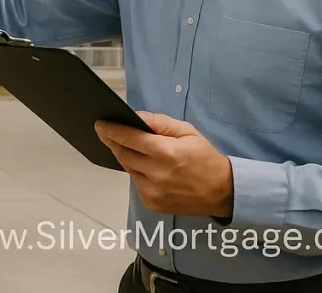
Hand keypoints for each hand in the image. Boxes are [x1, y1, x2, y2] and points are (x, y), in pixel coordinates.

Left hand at [94, 112, 233, 217]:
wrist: (222, 192)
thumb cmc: (205, 158)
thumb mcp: (187, 132)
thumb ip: (160, 123)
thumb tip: (136, 117)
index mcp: (166, 153)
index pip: (129, 138)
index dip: (112, 130)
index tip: (100, 124)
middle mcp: (156, 174)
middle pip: (123, 153)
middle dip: (113, 141)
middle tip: (106, 132)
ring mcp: (153, 192)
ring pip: (127, 168)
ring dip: (125, 156)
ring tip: (128, 146)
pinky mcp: (152, 203)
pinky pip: (136, 182)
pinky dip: (136, 172)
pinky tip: (144, 166)